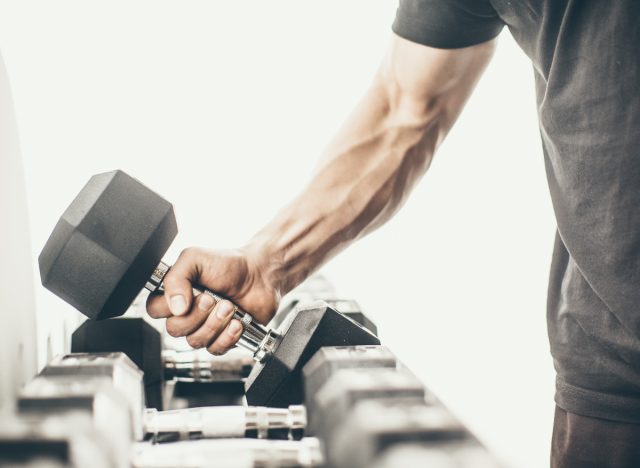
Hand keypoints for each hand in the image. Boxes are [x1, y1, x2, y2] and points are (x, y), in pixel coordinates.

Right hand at [146, 247, 279, 354]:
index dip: (170, 307)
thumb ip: (176, 277)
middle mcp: (187, 312)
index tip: (191, 294)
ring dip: (215, 323)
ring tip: (229, 306)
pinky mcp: (222, 338)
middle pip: (174, 330)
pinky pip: (215, 349)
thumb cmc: (229, 264)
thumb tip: (174, 306)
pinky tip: (237, 322)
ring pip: (195, 341)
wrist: (261, 275)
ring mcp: (204, 327)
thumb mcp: (196, 258)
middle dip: (198, 314)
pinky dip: (228, 336)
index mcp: (175, 293)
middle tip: (213, 298)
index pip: (154, 310)